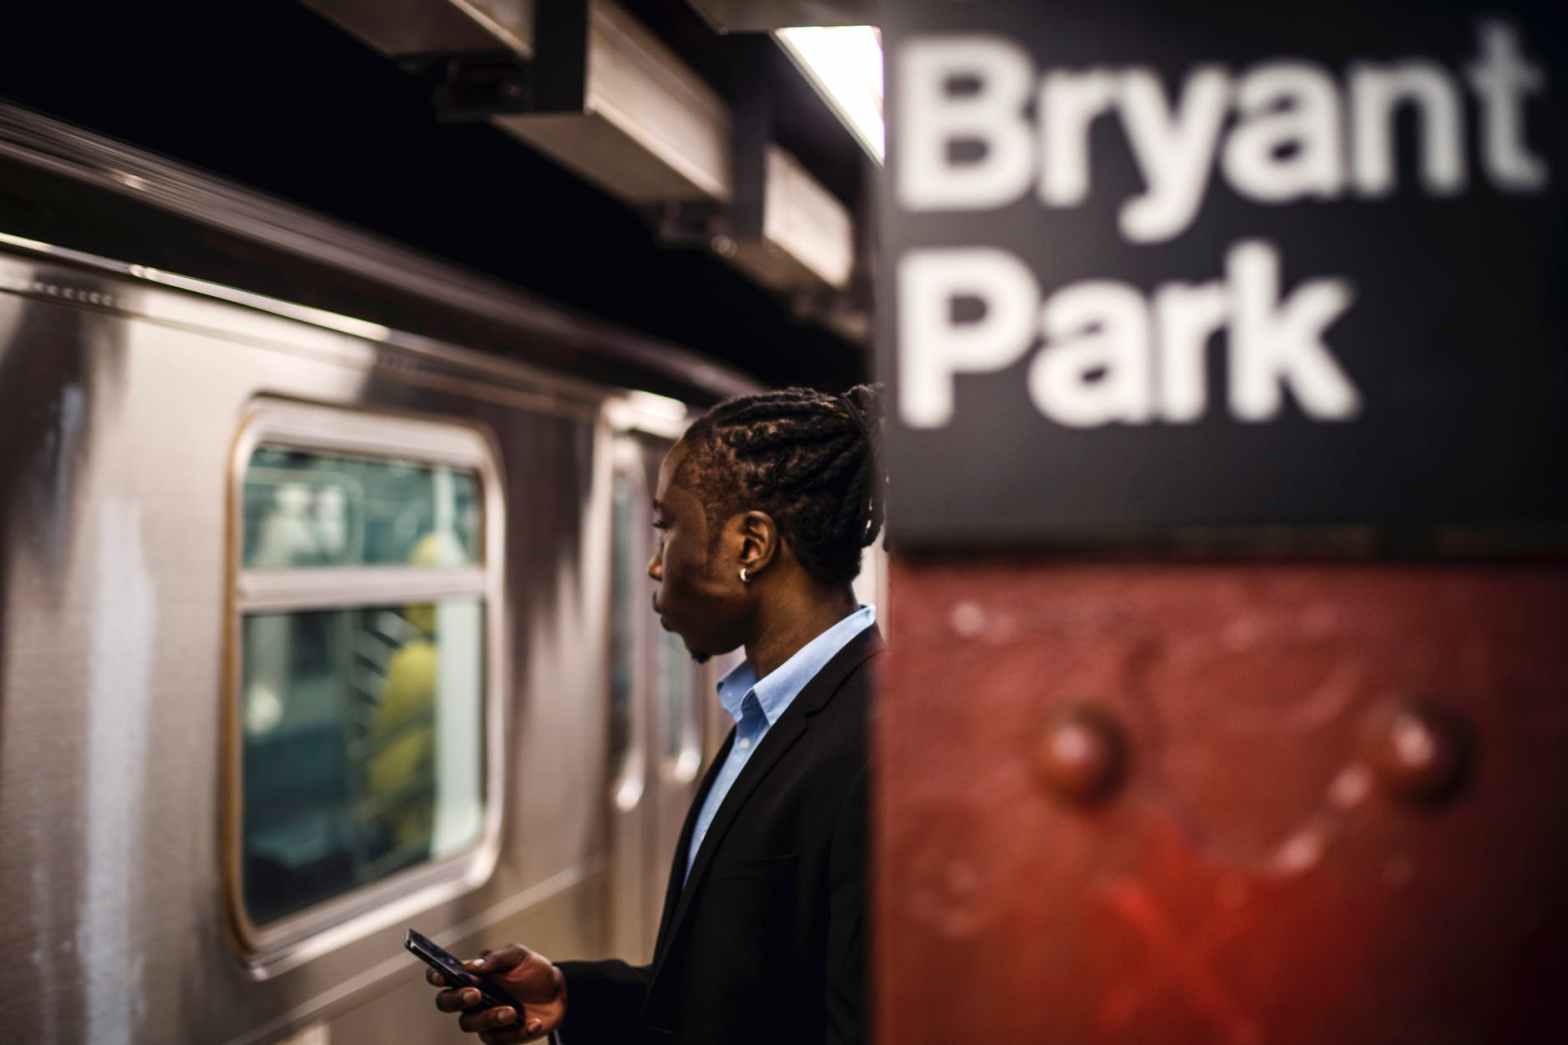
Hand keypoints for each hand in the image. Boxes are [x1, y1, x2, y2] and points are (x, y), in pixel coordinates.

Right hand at [428, 943, 566, 1043]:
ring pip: (469, 1024)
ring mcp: (483, 1019)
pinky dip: (517, 1032)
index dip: (436, 976)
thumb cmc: (532, 970)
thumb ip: (498, 957)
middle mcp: (472, 999)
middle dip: (457, 999)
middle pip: (446, 1003)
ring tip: (512, 1011)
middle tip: (476, 994)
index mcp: (472, 976)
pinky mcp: (499, 1036)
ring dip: (489, 1018)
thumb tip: (475, 966)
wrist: (558, 992)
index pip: (443, 976)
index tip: (442, 976)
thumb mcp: (520, 956)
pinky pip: (498, 1040)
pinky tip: (533, 1023)